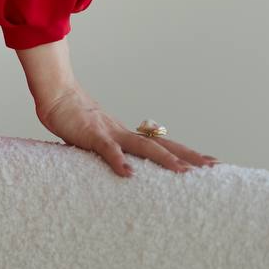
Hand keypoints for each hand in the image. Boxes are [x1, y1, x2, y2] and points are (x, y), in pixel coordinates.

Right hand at [35, 81, 218, 176]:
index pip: (161, 144)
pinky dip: (119, 162)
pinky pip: (109, 149)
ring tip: (184, 172)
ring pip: (143, 146)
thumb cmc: (71, 117)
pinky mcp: (92, 134)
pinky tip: (129, 174)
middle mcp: (123, 132)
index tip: (207, 163)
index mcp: (125, 134)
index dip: (184, 154)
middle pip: (162, 144)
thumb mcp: (94, 138)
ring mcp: (110, 132)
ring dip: (164, 159)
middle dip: (188, 156)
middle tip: (213, 166)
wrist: (55, 94)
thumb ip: (107, 151)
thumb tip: (116, 169)